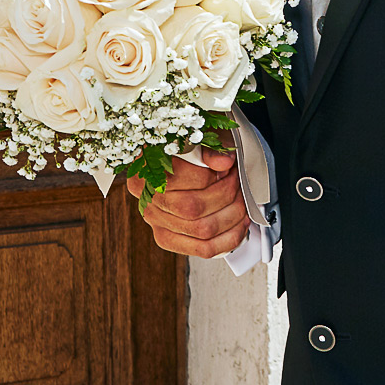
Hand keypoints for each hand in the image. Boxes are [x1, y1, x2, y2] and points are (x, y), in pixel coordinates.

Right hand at [128, 150, 250, 258]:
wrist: (175, 158)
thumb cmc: (185, 146)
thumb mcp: (197, 135)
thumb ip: (209, 146)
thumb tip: (223, 162)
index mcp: (144, 170)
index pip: (178, 179)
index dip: (210, 174)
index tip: (226, 166)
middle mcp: (146, 198)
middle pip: (192, 208)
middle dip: (225, 195)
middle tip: (236, 182)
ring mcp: (156, 221)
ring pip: (202, 231)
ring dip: (232, 216)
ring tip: (240, 201)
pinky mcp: (168, 238)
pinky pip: (203, 249)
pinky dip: (228, 239)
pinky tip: (239, 225)